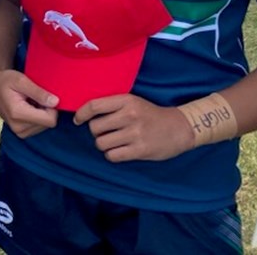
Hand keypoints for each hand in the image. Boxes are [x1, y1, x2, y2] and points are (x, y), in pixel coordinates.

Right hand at [0, 66, 58, 137]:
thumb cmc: (5, 81)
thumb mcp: (21, 80)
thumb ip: (38, 92)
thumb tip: (55, 102)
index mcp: (18, 114)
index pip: (50, 120)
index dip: (52, 107)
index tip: (44, 96)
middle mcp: (18, 127)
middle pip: (48, 123)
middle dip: (46, 109)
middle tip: (34, 97)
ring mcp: (19, 132)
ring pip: (45, 126)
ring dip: (42, 113)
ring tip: (30, 101)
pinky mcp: (21, 133)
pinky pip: (39, 127)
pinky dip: (38, 117)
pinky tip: (29, 107)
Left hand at [73, 94, 192, 162]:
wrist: (178, 128)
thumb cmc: (150, 114)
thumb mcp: (132, 101)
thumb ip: (112, 105)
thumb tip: (85, 113)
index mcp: (126, 100)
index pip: (94, 106)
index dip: (81, 114)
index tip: (78, 120)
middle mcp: (130, 116)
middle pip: (95, 127)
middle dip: (96, 132)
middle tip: (105, 132)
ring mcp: (135, 134)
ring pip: (101, 143)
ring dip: (103, 145)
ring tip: (113, 142)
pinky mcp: (140, 150)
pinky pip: (112, 156)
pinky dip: (112, 155)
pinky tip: (120, 150)